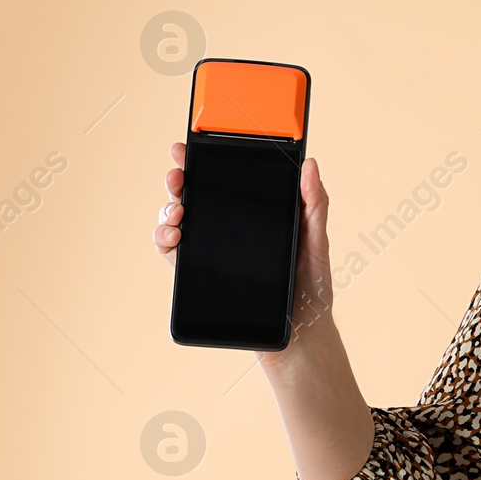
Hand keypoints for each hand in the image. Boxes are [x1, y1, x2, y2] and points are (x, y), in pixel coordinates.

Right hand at [154, 141, 337, 366]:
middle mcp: (229, 229)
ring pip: (177, 219)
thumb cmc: (311, 286)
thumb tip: (311, 167)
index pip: (226, 182)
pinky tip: (174, 234)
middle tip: (178, 175)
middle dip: (179, 179)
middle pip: (195, 195)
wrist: (300, 331)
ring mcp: (211, 250)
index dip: (205, 163)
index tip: (190, 148)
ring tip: (179, 209)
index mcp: (255, 214)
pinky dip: (164, 238)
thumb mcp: (316, 241)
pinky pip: (172, 251)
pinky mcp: (199, 273)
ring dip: (168, 208)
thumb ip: (314, 205)